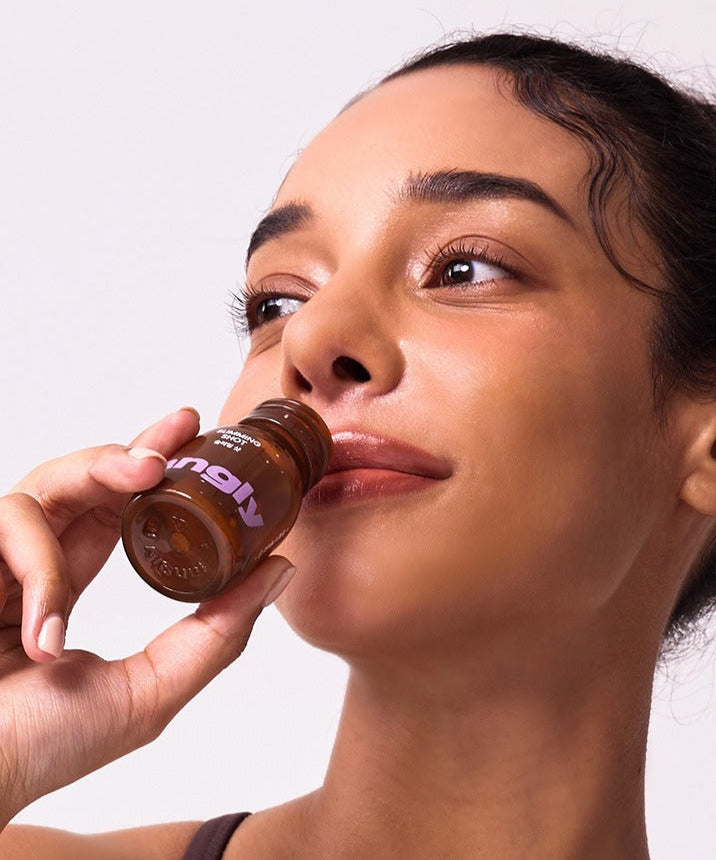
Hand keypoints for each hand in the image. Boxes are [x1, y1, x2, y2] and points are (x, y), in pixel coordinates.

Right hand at [0, 409, 295, 827]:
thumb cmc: (42, 749)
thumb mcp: (150, 692)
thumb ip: (216, 633)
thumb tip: (280, 570)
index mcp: (70, 585)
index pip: (117, 508)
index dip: (156, 468)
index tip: (200, 433)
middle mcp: (31, 564)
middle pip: (85, 478)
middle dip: (136, 445)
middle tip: (183, 427)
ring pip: (49, 482)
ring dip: (101, 476)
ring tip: (148, 477)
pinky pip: (11, 523)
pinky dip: (43, 570)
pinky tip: (49, 632)